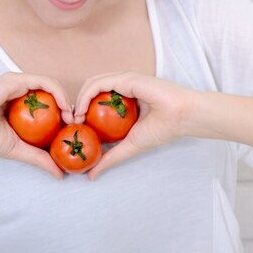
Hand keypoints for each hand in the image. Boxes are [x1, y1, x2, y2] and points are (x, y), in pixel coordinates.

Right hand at [0, 72, 72, 178]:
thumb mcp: (17, 150)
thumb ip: (38, 158)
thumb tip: (60, 174)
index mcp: (19, 105)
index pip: (48, 107)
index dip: (64, 117)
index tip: (74, 131)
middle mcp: (19, 91)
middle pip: (52, 96)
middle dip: (69, 108)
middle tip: (78, 124)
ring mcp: (17, 84)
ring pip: (51, 87)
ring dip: (67, 100)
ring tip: (73, 118)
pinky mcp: (14, 80)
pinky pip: (43, 82)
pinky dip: (58, 93)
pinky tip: (65, 108)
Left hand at [73, 71, 196, 179]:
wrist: (181, 117)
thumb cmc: (162, 129)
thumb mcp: (129, 147)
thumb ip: (111, 158)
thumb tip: (91, 175)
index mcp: (125, 100)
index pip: (97, 101)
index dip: (83, 113)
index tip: (76, 130)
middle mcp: (122, 87)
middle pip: (91, 92)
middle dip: (77, 107)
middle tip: (71, 124)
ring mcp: (124, 81)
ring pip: (92, 85)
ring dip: (78, 101)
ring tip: (74, 119)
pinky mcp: (126, 78)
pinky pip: (99, 83)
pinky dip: (86, 96)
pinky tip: (81, 111)